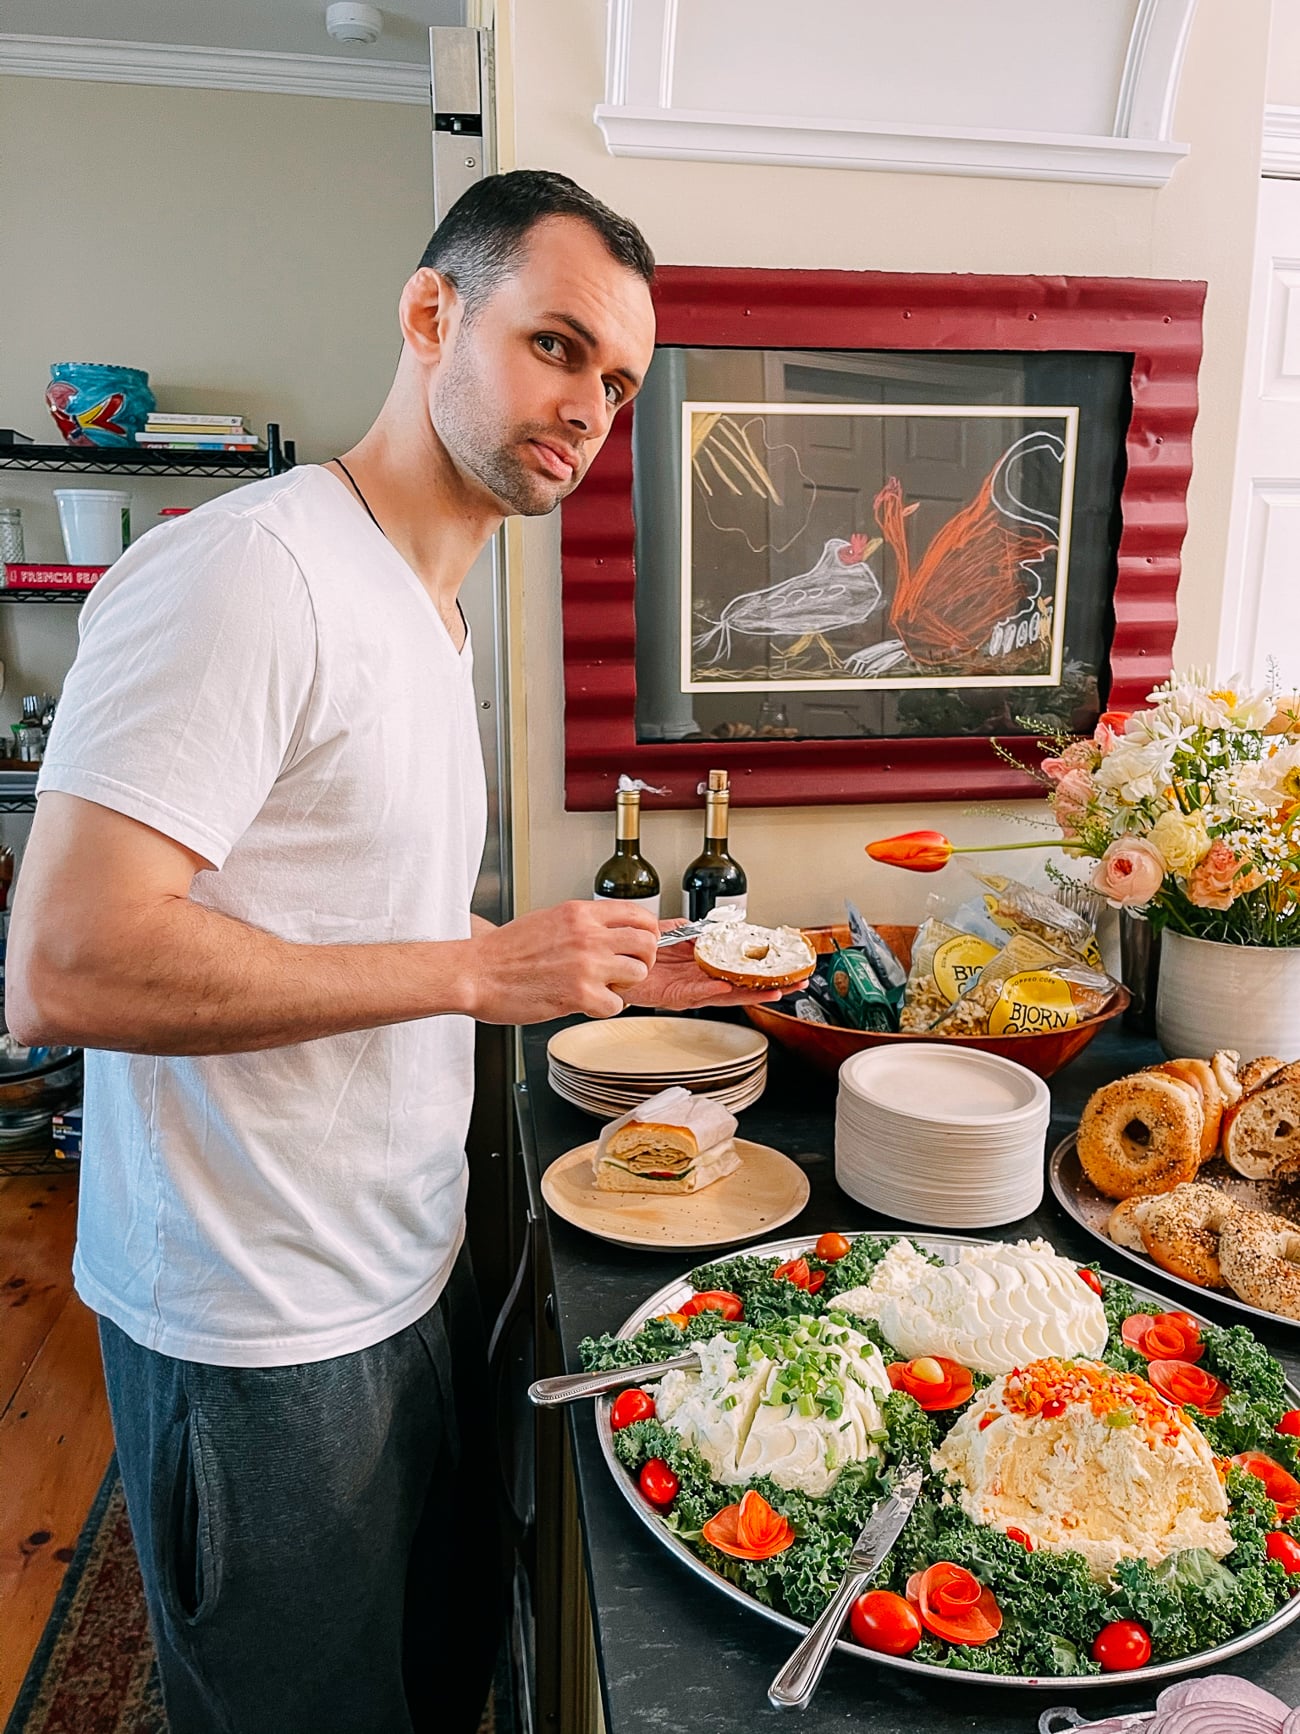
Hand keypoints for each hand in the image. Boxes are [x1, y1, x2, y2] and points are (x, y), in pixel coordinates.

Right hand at [464, 900, 659, 1023]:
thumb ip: (582, 924)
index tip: (642, 943)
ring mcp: (586, 965)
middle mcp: (588, 935)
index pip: (638, 914)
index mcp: (580, 913)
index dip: (647, 931)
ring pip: (638, 974)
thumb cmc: (504, 952)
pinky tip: (587, 1004)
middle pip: (647, 943)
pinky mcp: (580, 995)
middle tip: (628, 969)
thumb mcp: (548, 919)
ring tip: (603, 988)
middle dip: (643, 960)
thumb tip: (608, 930)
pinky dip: (605, 1008)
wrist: (476, 973)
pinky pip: (617, 1005)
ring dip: (625, 985)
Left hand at [621, 919, 810, 1012]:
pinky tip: (729, 986)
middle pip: (744, 985)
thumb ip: (699, 930)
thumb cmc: (642, 948)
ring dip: (752, 993)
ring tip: (776, 990)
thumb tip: (720, 927)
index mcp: (706, 965)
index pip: (742, 967)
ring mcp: (692, 990)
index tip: (788, 964)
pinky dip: (713, 991)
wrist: (616, 958)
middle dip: (772, 984)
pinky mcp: (675, 996)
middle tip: (797, 982)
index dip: (765, 967)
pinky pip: (698, 994)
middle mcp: (703, 980)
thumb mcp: (676, 930)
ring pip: (728, 994)